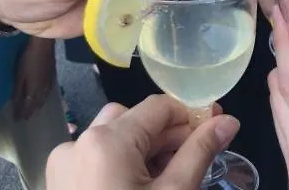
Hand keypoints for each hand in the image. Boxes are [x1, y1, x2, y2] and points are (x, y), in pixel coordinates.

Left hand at [13, 38, 54, 120]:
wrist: (43, 46)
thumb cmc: (28, 60)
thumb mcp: (19, 75)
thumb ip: (18, 90)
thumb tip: (15, 103)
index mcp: (34, 90)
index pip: (28, 106)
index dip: (22, 113)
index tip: (17, 120)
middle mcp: (43, 89)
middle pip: (37, 104)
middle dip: (31, 111)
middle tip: (25, 118)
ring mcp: (49, 82)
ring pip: (44, 98)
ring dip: (38, 105)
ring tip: (33, 109)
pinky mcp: (52, 76)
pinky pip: (48, 92)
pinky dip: (44, 98)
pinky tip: (42, 96)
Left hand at [46, 95, 239, 189]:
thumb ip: (201, 152)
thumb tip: (228, 122)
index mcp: (107, 140)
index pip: (158, 106)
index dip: (189, 116)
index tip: (212, 129)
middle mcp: (80, 142)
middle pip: (136, 118)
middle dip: (169, 135)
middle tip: (195, 155)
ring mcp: (64, 163)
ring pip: (115, 134)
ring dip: (146, 147)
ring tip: (168, 174)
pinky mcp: (59, 181)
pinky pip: (97, 155)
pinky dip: (122, 161)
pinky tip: (139, 186)